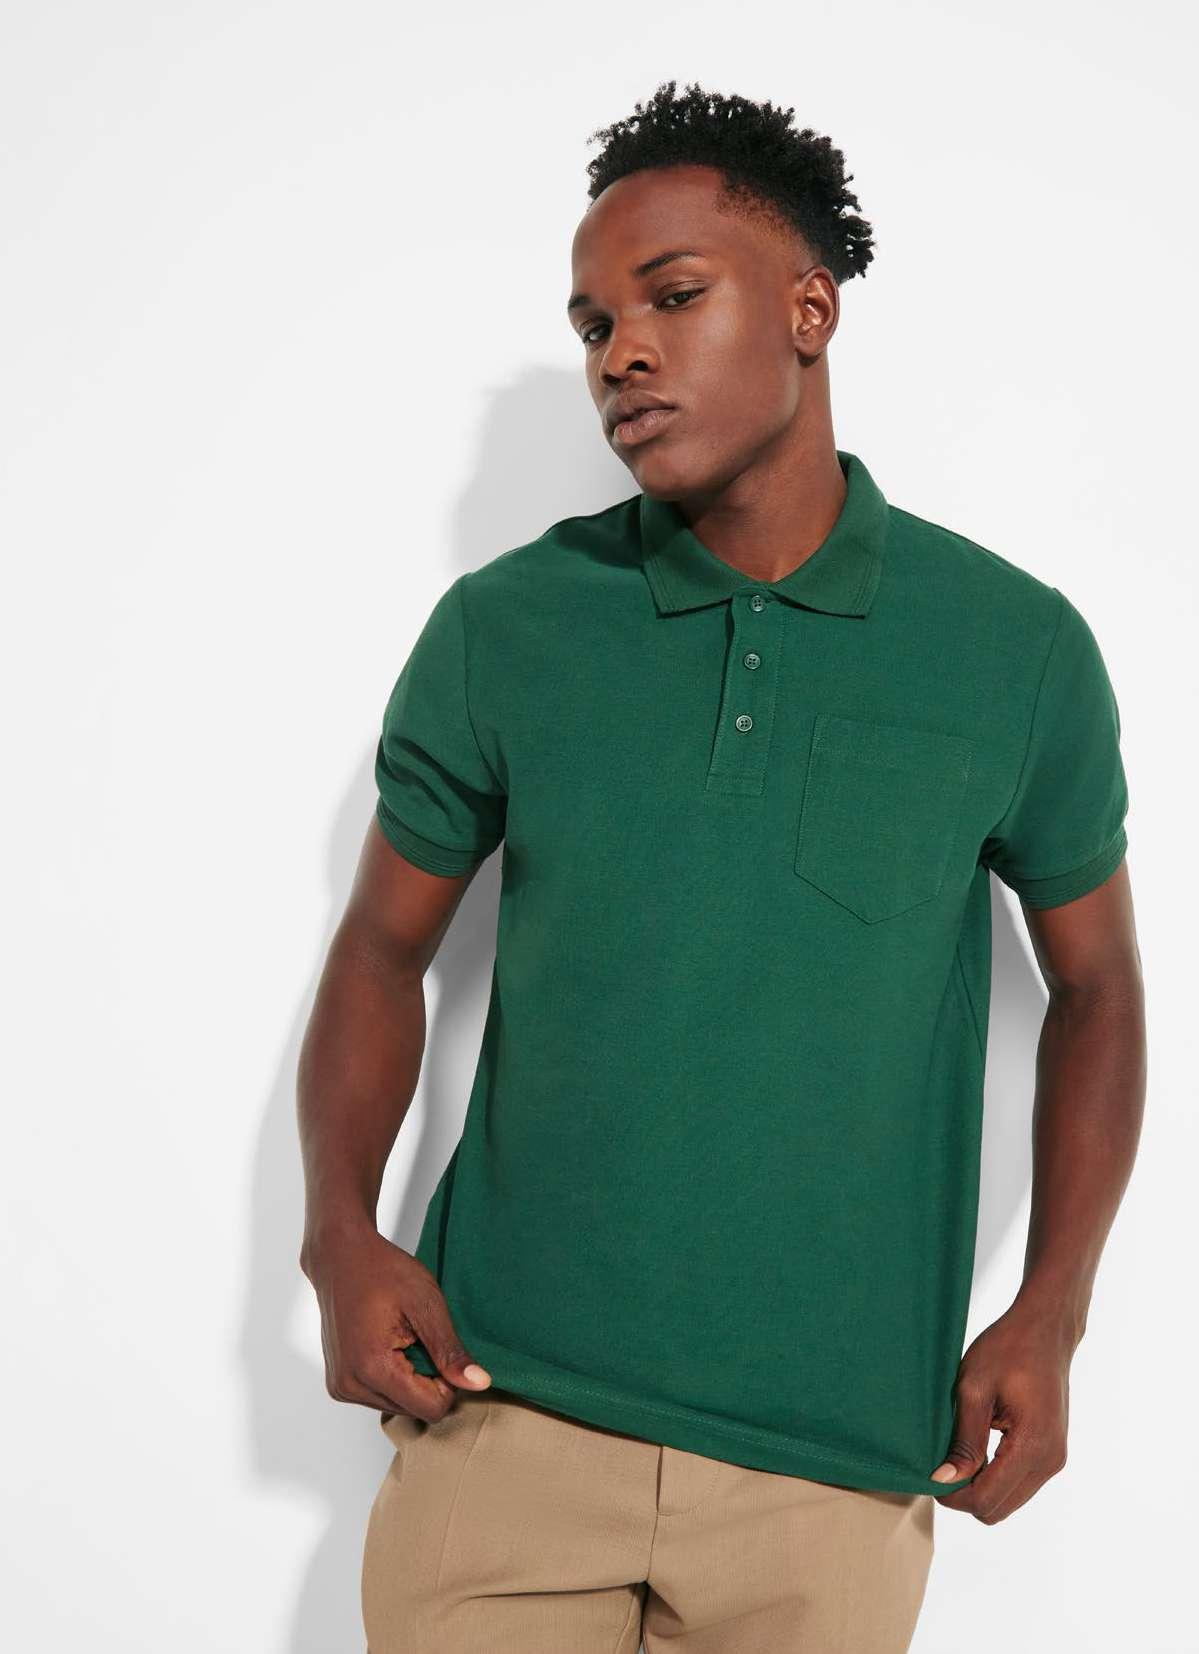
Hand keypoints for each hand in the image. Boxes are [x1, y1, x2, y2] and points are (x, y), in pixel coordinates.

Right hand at [301, 1224, 491, 1422]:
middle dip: (427, 1380)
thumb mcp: (426, 1303)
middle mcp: (350, 1385)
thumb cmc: (383, 1271)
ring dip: (409, 1379)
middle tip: (419, 1338)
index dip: (447, 1383)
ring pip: (397, 1406)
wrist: (341, 1257)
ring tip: (401, 1338)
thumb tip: (480, 1384)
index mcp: (373, 1367)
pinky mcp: (338, 1384)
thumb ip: (450, 1350)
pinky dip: (392, 1377)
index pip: (431, 1409)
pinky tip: (387, 1344)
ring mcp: (341, 1387)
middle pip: (414, 1410)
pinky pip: (379, 1397)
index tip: (440, 1348)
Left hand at [929, 1299, 1073, 1521]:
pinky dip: (995, 1476)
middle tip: (941, 1463)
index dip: (953, 1495)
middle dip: (965, 1494)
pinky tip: (977, 1448)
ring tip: (958, 1452)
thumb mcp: (974, 1389)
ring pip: (1009, 1501)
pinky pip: (1019, 1484)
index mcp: (1032, 1445)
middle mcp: (1050, 1461)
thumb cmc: (1007, 1349)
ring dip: (981, 1486)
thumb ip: (963, 1440)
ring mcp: (1054, 1459)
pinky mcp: (1052, 1453)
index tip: (929, 1475)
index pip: (986, 1498)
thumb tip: (944, 1480)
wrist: (1046, 1330)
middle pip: (998, 1509)